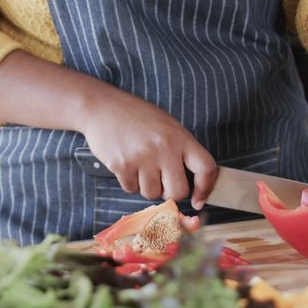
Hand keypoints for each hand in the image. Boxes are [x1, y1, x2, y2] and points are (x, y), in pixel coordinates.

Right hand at [79, 90, 216, 206]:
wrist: (102, 107)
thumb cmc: (136, 117)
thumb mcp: (167, 126)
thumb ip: (181, 150)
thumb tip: (192, 181)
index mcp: (180, 137)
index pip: (205, 168)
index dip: (205, 188)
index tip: (199, 200)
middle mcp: (164, 148)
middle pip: (178, 192)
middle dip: (169, 192)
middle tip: (161, 181)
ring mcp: (142, 158)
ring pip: (152, 194)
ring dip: (147, 186)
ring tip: (140, 166)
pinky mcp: (122, 166)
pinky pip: (132, 189)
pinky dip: (130, 182)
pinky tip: (127, 165)